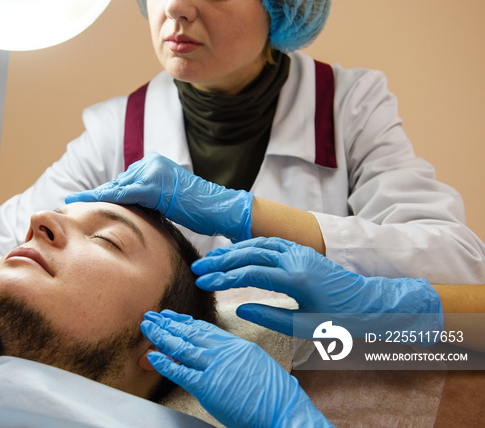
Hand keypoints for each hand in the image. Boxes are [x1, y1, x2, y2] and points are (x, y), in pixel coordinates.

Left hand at [65, 152, 252, 241]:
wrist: (220, 209)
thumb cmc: (198, 211)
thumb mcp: (167, 201)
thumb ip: (147, 199)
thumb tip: (126, 208)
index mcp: (154, 165)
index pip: (123, 180)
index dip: (101, 192)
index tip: (80, 198)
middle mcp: (151, 163)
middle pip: (116, 182)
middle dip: (95, 194)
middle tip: (70, 200)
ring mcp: (152, 171)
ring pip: (117, 187)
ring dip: (96, 197)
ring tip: (73, 202)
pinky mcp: (154, 185)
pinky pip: (124, 193)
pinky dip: (106, 199)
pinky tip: (88, 202)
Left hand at [141, 310, 330, 427]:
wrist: (285, 412)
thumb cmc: (277, 396)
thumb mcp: (259, 366)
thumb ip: (238, 359)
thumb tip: (225, 358)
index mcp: (238, 345)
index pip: (205, 328)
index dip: (185, 321)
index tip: (171, 316)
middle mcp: (225, 351)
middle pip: (190, 332)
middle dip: (168, 323)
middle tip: (152, 316)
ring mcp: (216, 367)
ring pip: (182, 346)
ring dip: (161, 336)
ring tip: (147, 327)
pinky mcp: (208, 387)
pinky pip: (180, 372)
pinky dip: (164, 363)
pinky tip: (152, 355)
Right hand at [192, 237, 442, 340]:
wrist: (372, 304)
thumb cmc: (341, 320)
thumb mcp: (306, 327)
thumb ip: (270, 316)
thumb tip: (240, 307)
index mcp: (296, 279)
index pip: (250, 274)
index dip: (223, 278)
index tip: (204, 284)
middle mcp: (296, 259)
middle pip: (249, 254)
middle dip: (221, 261)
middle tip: (198, 269)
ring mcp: (299, 252)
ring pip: (258, 245)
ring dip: (232, 251)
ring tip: (211, 260)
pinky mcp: (302, 251)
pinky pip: (270, 243)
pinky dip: (249, 246)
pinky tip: (236, 252)